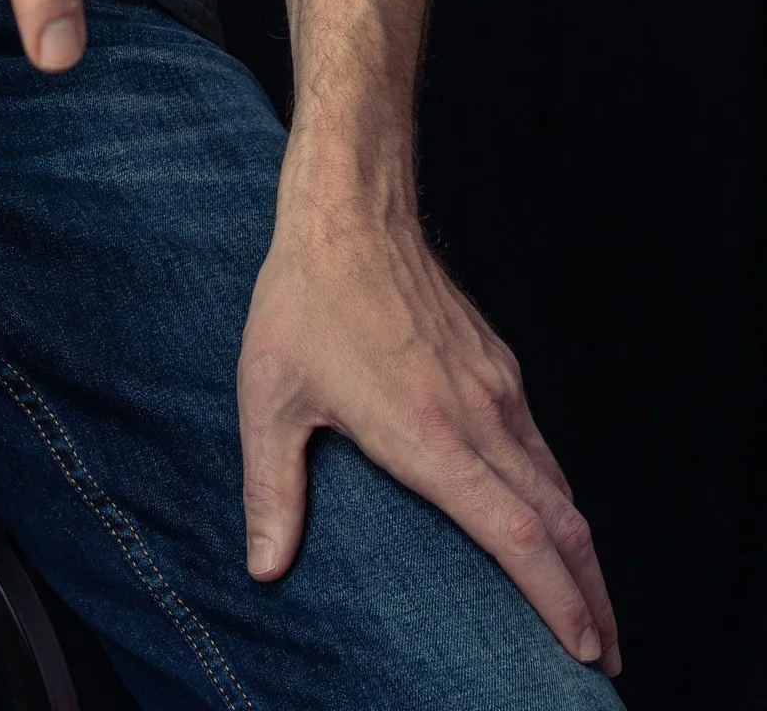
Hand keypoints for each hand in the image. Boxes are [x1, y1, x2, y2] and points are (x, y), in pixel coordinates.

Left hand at [237, 196, 619, 675]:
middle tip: (604, 657)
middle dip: (591, 598)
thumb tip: (263, 567)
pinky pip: (540, 446)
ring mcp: (495, 387)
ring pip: (559, 486)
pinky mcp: (497, 364)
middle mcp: (478, 417)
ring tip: (591, 606)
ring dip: (581, 552)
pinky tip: (551, 521)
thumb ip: (271, 489)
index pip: (517, 536)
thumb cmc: (302, 303)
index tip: (582, 648)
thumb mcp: (268, 396)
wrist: (350, 212)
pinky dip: (559, 498)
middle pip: (560, 524)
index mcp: (429, 436)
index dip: (556, 598)